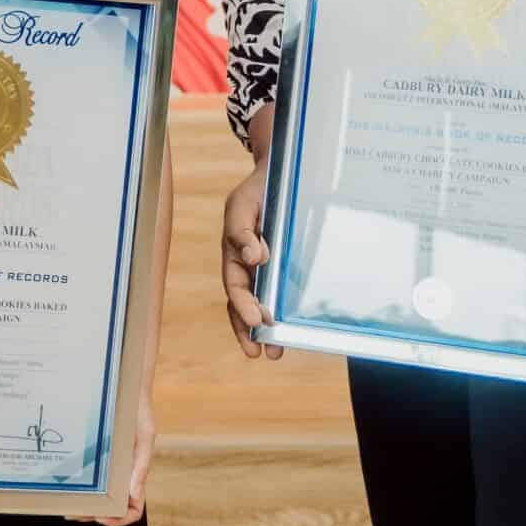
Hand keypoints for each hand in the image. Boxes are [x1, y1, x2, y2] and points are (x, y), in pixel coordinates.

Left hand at [78, 384, 155, 525]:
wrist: (126, 388)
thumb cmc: (139, 413)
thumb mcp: (144, 438)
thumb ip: (141, 466)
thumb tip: (134, 495)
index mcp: (136, 475)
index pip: (133, 509)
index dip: (120, 520)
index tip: (102, 517)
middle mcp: (122, 475)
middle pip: (110, 507)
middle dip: (93, 515)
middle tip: (74, 514)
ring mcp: (108, 467)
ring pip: (97, 495)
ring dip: (83, 504)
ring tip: (67, 504)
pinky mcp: (95, 455)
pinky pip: (88, 475)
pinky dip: (78, 485)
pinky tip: (65, 484)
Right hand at [221, 167, 281, 360]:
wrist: (280, 172)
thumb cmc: (258, 188)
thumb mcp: (243, 203)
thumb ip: (242, 230)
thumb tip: (253, 258)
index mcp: (234, 252)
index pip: (235, 285)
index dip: (243, 306)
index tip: (256, 322)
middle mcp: (247, 264)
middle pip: (242, 303)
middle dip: (248, 330)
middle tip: (260, 353)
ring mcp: (266, 267)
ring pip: (260, 303)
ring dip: (265, 330)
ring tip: (275, 353)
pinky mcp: (285, 266)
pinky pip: (280, 292)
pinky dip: (283, 312)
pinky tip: (291, 328)